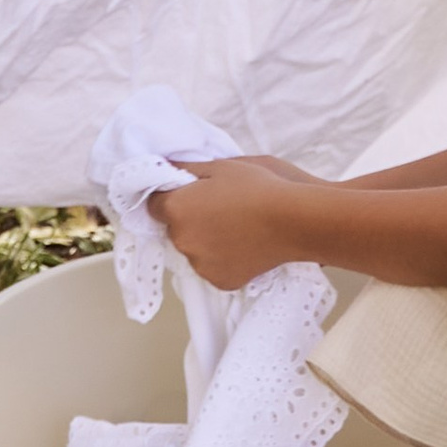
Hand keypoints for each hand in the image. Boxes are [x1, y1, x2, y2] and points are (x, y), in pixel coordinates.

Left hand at [150, 156, 324, 290]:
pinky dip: (223, 258)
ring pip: (194, 250)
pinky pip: (213, 267)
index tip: (189, 192)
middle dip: (189, 218)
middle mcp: (182, 241)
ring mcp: (201, 265)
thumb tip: (163, 167)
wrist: (293, 220)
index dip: (169, 196)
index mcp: (177, 210)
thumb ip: (185, 168)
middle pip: (174, 229)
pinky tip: (244, 244)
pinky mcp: (221, 281)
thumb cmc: (258, 187)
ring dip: (205, 240)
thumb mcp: (219, 165)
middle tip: (219, 207)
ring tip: (235, 226)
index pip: (153, 204)